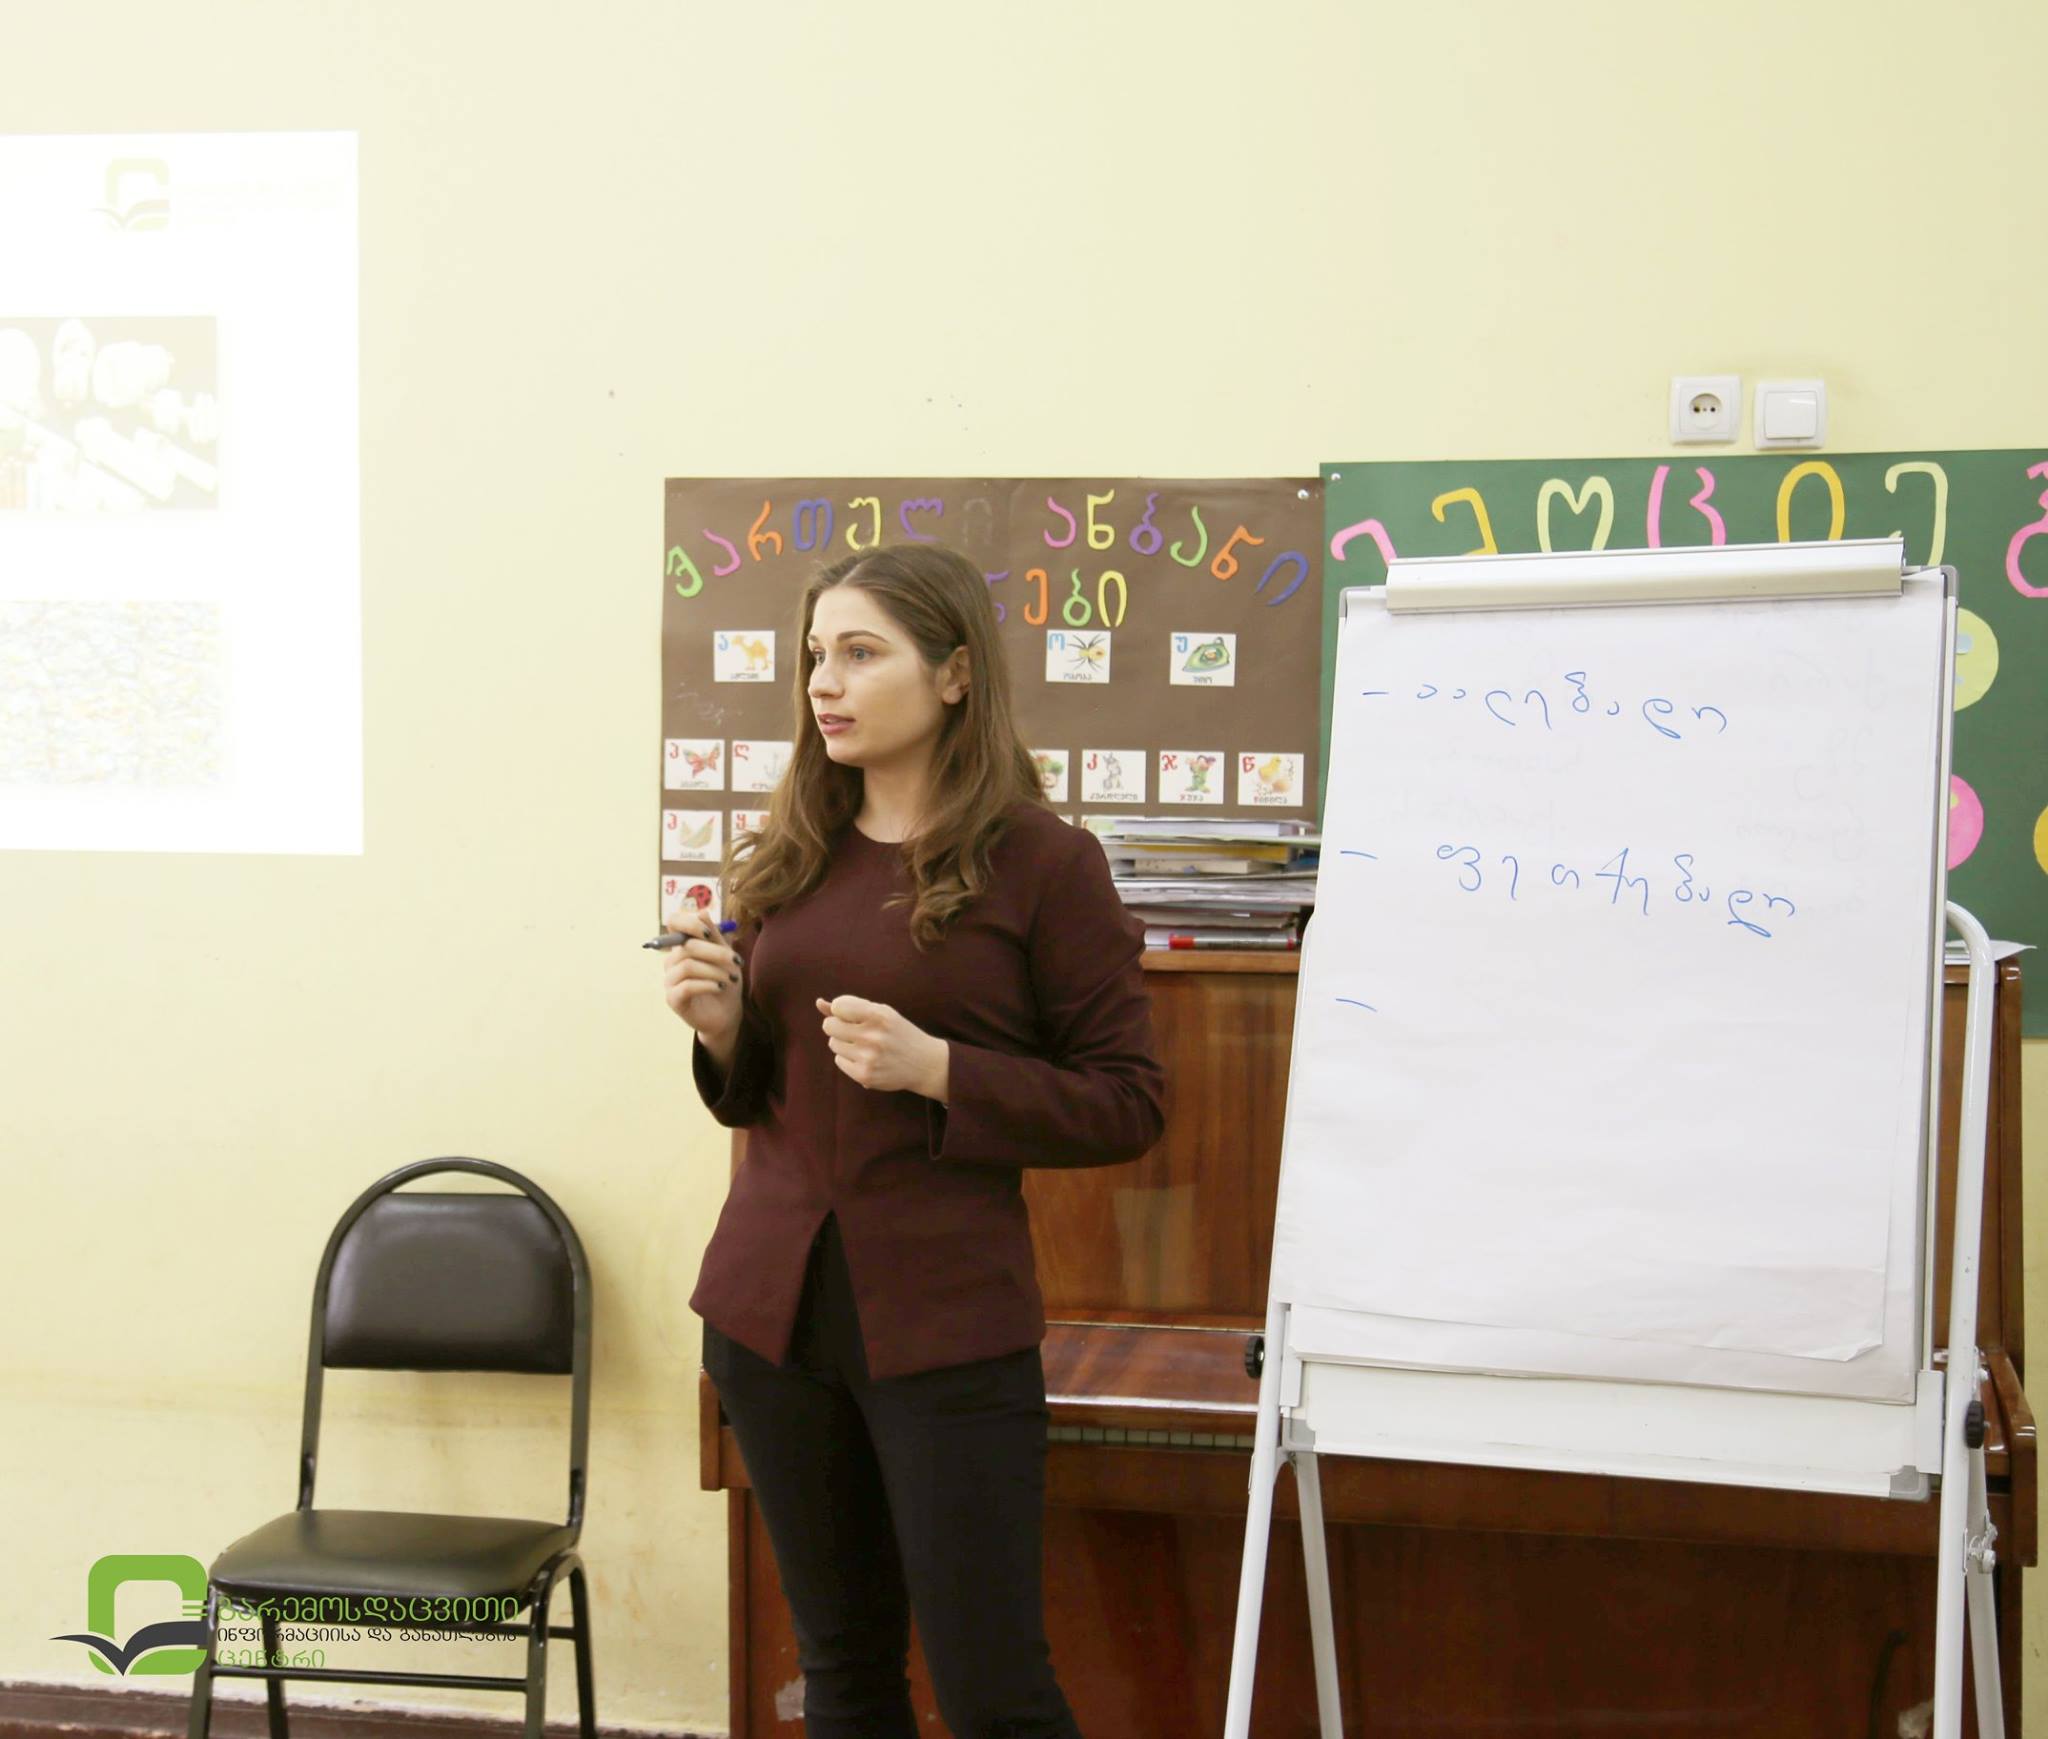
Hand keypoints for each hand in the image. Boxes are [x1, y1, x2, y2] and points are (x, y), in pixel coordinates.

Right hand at [662, 911, 742, 1042]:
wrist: (727, 1015)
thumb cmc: (726, 982)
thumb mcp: (726, 957)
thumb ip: (715, 936)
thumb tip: (702, 911)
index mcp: (684, 946)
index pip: (673, 922)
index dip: (689, 923)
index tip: (709, 933)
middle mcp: (672, 961)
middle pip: (687, 946)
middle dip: (716, 953)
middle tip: (737, 962)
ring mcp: (670, 980)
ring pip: (688, 965)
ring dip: (715, 971)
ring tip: (731, 979)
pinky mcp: (672, 998)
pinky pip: (687, 985)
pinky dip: (708, 985)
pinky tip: (720, 988)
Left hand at [815, 995, 947, 1099]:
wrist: (924, 1063)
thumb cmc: (898, 1033)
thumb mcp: (881, 1013)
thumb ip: (850, 1006)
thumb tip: (818, 1003)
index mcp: (879, 1015)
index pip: (838, 1006)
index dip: (840, 1009)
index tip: (850, 1014)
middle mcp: (873, 1036)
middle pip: (829, 1026)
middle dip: (837, 1026)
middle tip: (853, 1030)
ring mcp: (868, 1057)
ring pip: (833, 1044)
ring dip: (843, 1043)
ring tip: (863, 1045)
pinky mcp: (864, 1075)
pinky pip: (839, 1061)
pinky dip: (848, 1059)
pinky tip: (865, 1058)